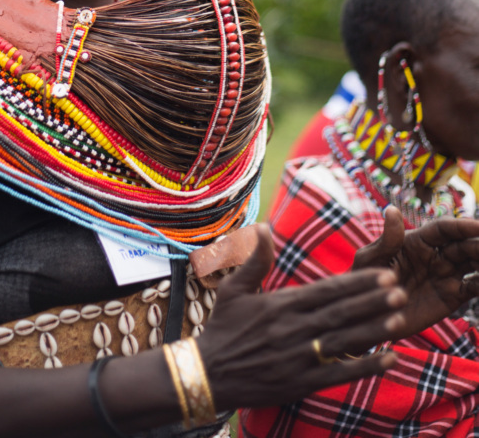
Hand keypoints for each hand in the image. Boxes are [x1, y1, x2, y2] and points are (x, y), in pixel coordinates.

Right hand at [197, 224, 404, 409]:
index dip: (357, 283)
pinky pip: (339, 373)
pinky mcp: (302, 383)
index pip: (327, 291)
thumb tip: (263, 226)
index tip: (382, 273)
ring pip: (344, 341)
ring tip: (400, 319)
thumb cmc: (223, 326)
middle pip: (341, 313)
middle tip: (400, 290)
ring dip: (374, 331)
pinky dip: (365, 367)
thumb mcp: (234, 288)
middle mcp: (293, 329)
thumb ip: (255, 259)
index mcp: (281, 304)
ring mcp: (299, 357)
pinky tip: (388, 359)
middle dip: (372, 302)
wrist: (208, 373)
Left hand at [353, 206, 478, 334]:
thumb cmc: (364, 280)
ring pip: (472, 263)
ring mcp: (445, 275)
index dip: (461, 225)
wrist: (367, 315)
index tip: (478, 226)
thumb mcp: (370, 260)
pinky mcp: (450, 296)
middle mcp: (435, 255)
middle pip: (463, 244)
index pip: (443, 229)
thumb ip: (385, 240)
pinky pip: (471, 288)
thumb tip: (391, 210)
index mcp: (417, 240)